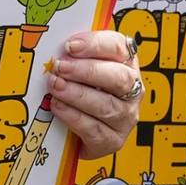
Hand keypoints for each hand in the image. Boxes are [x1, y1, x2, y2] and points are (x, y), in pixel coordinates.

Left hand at [47, 30, 141, 158]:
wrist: (78, 133)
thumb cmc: (80, 92)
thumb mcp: (80, 69)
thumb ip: (74, 56)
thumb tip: (54, 45)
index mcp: (126, 64)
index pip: (120, 47)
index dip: (96, 44)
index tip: (71, 45)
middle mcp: (131, 91)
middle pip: (118, 78)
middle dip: (87, 71)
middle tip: (60, 67)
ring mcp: (125, 117)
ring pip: (106, 105)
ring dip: (77, 94)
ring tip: (55, 86)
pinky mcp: (113, 140)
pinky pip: (94, 129)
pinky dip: (73, 116)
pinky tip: (58, 106)